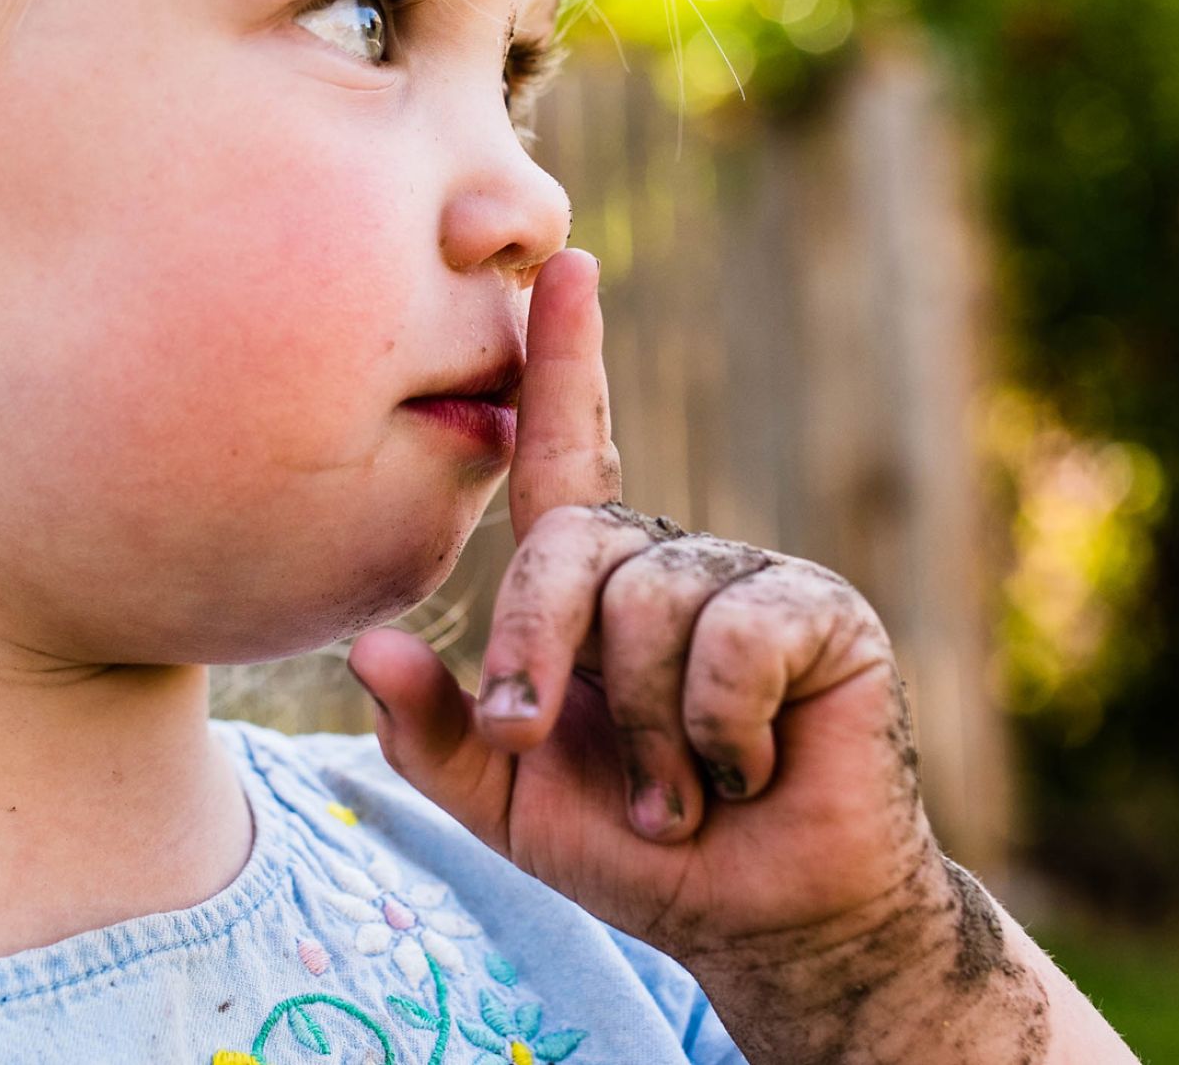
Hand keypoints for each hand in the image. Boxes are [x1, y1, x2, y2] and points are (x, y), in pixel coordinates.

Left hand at [348, 247, 934, 964]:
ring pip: (650, 602)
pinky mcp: (817, 609)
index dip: (564, 356)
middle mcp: (667, 554)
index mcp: (595, 580)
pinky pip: (731, 638)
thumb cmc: (634, 845)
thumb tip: (361, 649)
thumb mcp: (505, 797)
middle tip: (537, 747)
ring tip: (676, 789)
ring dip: (642, 734)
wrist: (759, 915)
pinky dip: (717, 732)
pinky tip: (749, 767)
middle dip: (536, 653)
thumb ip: (432, 730)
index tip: (564, 263)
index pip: (570, 446)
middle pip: (570, 543)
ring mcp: (745, 574)